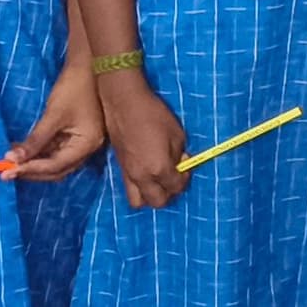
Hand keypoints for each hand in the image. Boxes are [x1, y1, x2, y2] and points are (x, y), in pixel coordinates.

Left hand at [6, 60, 107, 182]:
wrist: (89, 65)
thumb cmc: (74, 88)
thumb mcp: (53, 115)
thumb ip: (35, 140)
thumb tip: (13, 160)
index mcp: (86, 145)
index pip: (56, 166)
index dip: (31, 169)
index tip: (7, 171)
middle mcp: (87, 148)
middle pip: (57, 169)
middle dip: (32, 171)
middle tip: (6, 172)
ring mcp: (82, 142)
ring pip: (55, 161)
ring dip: (34, 162)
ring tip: (12, 160)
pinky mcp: (76, 135)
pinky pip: (56, 150)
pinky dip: (39, 152)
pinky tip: (23, 148)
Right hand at [97, 68, 190, 210]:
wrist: (124, 104)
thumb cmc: (153, 115)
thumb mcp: (177, 133)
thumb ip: (179, 154)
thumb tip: (179, 163)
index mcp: (159, 168)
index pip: (176, 187)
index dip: (185, 179)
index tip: (186, 167)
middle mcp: (142, 177)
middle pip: (158, 201)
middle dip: (170, 193)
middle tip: (174, 177)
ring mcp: (128, 174)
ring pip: (139, 202)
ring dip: (151, 196)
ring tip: (159, 181)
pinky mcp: (119, 168)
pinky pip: (129, 190)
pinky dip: (139, 189)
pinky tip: (147, 175)